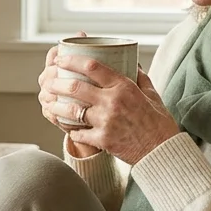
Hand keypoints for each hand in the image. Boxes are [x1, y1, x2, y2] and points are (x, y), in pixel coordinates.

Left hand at [44, 56, 181, 165]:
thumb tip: (131, 62)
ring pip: (71, 111)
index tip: (61, 58)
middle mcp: (113, 102)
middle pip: (75, 87)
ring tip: (49, 103)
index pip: (92, 67)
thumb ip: (139, 76)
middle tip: (49, 81)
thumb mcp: (151, 93)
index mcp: (124, 87)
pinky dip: (72, 130)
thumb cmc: (158, 122)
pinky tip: (68, 127)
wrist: (162, 151)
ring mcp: (106, 122)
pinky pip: (79, 133)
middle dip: (57, 83)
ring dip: (56, 106)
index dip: (72, 60)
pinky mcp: (103, 140)